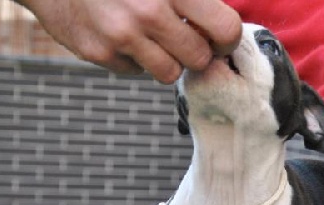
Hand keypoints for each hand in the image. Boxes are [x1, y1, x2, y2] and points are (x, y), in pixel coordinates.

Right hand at [16, 0, 241, 83]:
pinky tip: (121, 34)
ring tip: (152, 35)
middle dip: (196, 51)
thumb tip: (222, 26)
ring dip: (167, 59)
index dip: (225, 38)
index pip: (225, 30)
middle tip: (184, 37)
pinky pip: (135, 71)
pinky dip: (134, 58)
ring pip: (170, 73)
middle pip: (199, 58)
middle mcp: (147, 11)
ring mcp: (121, 35)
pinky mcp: (99, 53)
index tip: (217, 36)